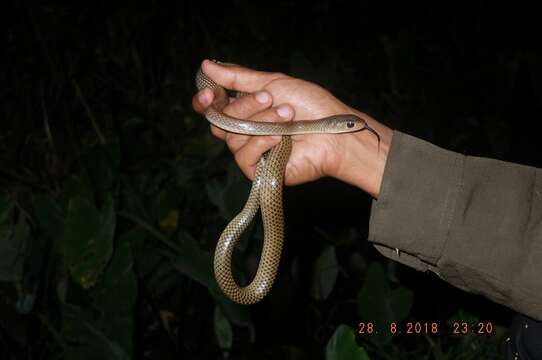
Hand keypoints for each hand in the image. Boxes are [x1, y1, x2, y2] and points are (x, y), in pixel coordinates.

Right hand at [192, 59, 392, 197]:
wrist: (335, 132)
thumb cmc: (311, 107)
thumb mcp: (274, 83)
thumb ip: (239, 78)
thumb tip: (206, 65)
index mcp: (245, 110)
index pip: (212, 108)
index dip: (205, 101)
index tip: (209, 93)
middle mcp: (244, 131)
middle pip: (221, 120)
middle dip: (246, 106)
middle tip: (271, 98)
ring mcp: (251, 151)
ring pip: (233, 137)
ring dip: (261, 122)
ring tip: (287, 116)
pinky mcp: (259, 171)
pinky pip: (243, 156)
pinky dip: (260, 143)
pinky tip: (279, 137)